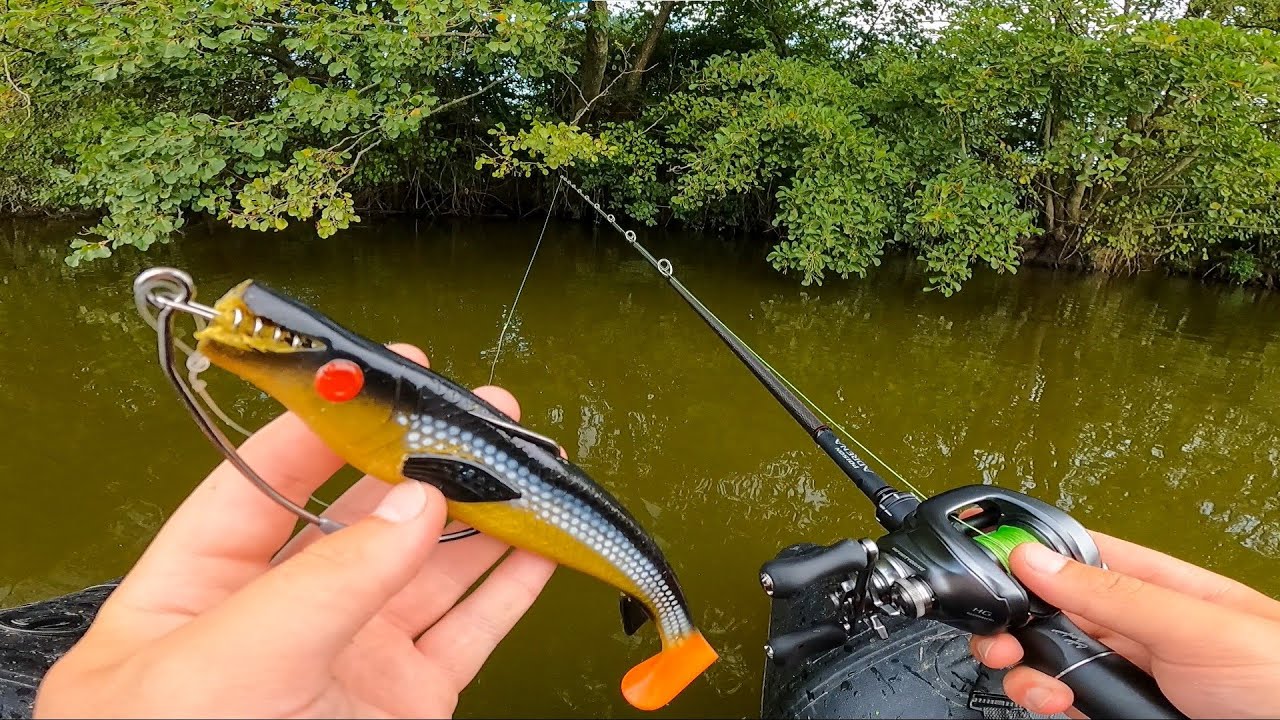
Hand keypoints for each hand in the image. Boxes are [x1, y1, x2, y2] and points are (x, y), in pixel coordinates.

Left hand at [35, 343, 556, 718]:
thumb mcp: (219, 671)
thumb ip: (318, 585)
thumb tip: (407, 507)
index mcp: (201, 586)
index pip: (268, 477)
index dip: (327, 418)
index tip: (383, 376)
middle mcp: (285, 611)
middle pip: (370, 509)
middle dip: (428, 455)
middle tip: (482, 414)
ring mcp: (354, 652)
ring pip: (435, 561)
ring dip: (486, 510)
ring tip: (531, 464)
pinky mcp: (410, 696)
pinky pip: (474, 624)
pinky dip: (517, 581)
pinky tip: (544, 541)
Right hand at [969, 531, 1279, 718]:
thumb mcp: (1199, 627)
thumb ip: (1114, 593)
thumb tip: (1036, 556)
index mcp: (1155, 584)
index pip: (1074, 551)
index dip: (1025, 552)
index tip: (984, 564)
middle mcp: (1137, 625)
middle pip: (1050, 607)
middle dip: (1014, 617)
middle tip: (998, 633)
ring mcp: (1130, 671)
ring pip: (1051, 656)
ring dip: (1023, 662)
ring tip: (1025, 674)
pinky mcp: (1123, 712)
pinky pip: (1066, 699)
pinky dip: (1043, 698)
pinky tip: (1050, 700)